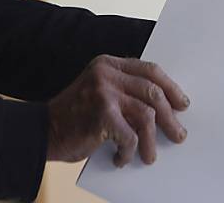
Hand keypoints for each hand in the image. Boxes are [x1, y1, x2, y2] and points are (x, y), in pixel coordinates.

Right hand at [47, 55, 189, 166]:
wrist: (41, 132)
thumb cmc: (73, 118)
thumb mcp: (98, 93)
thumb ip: (123, 91)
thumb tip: (163, 109)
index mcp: (107, 64)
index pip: (149, 70)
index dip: (170, 87)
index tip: (182, 103)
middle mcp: (106, 73)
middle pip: (152, 91)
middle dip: (169, 116)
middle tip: (178, 134)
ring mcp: (104, 92)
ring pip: (146, 115)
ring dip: (152, 140)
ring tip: (150, 156)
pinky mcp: (102, 114)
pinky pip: (130, 136)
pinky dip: (129, 152)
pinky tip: (121, 159)